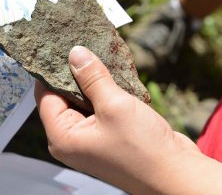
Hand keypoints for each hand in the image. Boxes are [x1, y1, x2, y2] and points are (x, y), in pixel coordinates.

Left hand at [35, 46, 198, 193]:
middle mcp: (72, 139)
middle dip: (74, 74)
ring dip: (93, 81)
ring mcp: (90, 138)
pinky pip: (99, 108)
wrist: (176, 175)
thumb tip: (75, 54)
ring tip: (99, 54)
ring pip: (83, 101)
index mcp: (62, 137)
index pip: (45, 96)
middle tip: (82, 46)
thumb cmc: (143, 149)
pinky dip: (105, 92)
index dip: (51, 71)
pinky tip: (114, 74)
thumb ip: (92, 77)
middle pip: (63, 97)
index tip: (57, 47)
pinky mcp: (107, 136)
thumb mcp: (114, 105)